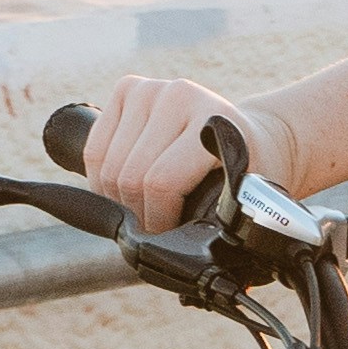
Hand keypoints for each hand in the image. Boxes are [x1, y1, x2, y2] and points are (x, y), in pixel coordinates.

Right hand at [53, 70, 266, 230]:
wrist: (253, 134)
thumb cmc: (251, 172)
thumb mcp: (248, 196)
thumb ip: (227, 220)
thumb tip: (199, 259)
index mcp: (214, 120)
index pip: (160, 182)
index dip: (157, 220)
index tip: (167, 237)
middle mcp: (179, 96)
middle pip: (130, 177)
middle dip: (137, 214)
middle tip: (153, 228)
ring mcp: (150, 89)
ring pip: (108, 167)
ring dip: (118, 199)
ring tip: (141, 210)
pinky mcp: (128, 89)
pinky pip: (94, 149)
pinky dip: (99, 179)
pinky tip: (122, 189)